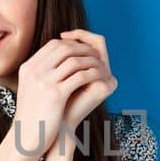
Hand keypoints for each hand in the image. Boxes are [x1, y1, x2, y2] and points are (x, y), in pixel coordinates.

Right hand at [13, 35, 108, 152]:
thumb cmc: (32, 115)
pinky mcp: (56, 94)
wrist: (26, 137)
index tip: (83, 51)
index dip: (72, 45)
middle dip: (83, 49)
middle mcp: (35, 71)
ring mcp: (44, 82)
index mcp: (28, 68)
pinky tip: (99, 78)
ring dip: (90, 61)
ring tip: (100, 66)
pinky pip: (80, 76)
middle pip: (64, 48)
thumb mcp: (32, 89)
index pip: (53, 45)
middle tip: (95, 55)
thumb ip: (42, 74)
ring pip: (74, 60)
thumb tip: (58, 63)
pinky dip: (92, 74)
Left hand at [56, 29, 116, 145]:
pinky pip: (96, 62)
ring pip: (99, 51)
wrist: (56, 126)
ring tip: (63, 40)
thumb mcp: (58, 77)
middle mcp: (106, 76)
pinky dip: (83, 55)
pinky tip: (68, 53)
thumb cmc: (52, 103)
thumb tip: (57, 38)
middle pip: (98, 45)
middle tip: (62, 34)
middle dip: (80, 36)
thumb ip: (63, 61)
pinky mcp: (105, 87)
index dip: (77, 38)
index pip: (91, 47)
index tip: (59, 36)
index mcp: (97, 73)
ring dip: (81, 43)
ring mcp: (107, 81)